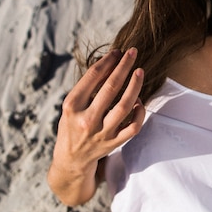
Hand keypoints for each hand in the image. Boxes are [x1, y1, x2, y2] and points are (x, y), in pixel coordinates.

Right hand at [48, 48, 144, 205]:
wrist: (71, 160)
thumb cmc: (72, 125)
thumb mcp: (72, 106)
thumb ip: (88, 88)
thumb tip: (112, 62)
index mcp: (72, 106)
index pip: (93, 77)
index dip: (107, 61)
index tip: (117, 52)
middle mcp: (86, 119)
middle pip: (111, 87)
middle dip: (123, 66)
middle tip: (133, 52)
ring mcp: (101, 133)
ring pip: (124, 106)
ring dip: (135, 86)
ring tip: (140, 71)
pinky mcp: (113, 143)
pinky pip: (133, 127)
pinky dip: (139, 113)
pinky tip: (139, 101)